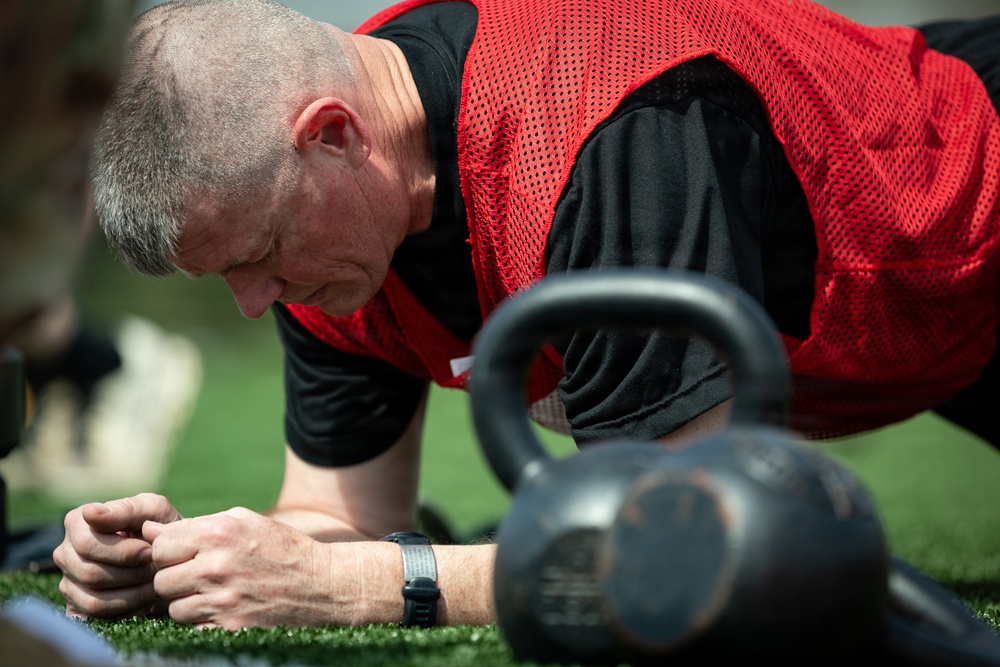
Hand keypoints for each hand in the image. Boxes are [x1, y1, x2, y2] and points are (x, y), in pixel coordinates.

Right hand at [53, 493, 182, 619]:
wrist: (170, 557)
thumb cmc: (159, 530)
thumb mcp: (152, 510)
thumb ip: (124, 509)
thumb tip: (90, 513)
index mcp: (77, 523)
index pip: (87, 544)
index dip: (124, 552)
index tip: (149, 552)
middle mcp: (65, 553)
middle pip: (90, 573)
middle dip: (131, 574)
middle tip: (155, 570)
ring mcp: (68, 582)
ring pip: (93, 600)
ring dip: (132, 596)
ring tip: (154, 584)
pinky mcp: (77, 608)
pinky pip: (96, 619)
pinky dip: (126, 612)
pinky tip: (143, 600)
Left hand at [143, 507, 350, 629]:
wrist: (322, 585)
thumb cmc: (281, 548)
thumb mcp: (245, 522)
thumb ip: (197, 524)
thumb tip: (148, 529)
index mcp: (219, 534)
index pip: (160, 546)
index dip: (169, 552)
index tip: (184, 555)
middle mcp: (217, 566)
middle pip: (161, 579)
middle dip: (174, 578)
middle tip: (196, 576)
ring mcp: (223, 600)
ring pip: (173, 607)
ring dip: (187, 601)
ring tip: (212, 592)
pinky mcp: (229, 627)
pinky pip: (192, 628)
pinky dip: (202, 620)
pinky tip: (222, 608)